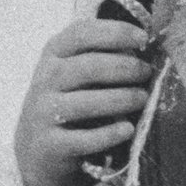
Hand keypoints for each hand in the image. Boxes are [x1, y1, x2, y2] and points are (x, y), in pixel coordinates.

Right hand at [13, 20, 154, 185]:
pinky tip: (128, 129)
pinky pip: (84, 138)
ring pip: (87, 102)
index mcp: (54, 55)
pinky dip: (110, 133)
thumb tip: (142, 47)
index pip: (82, 33)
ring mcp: (43, 113)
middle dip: (125, 67)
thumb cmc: (69, 104)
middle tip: (147, 73)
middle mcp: (45, 80)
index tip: (143, 38)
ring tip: (143, 99)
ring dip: (122, 99)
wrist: (38, 153)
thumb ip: (101, 57)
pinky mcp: (50, 144)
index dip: (115, 32)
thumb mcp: (76, 74)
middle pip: (88, 66)